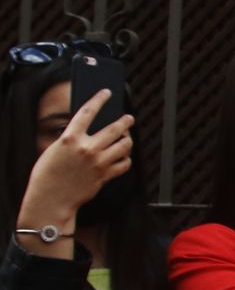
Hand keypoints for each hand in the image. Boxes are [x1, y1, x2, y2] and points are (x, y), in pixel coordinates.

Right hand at [18, 90, 133, 224]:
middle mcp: (86, 148)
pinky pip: (124, 164)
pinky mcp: (104, 176)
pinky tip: (123, 157)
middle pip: (114, 128)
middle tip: (129, 118)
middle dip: (125, 121)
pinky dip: (126, 159)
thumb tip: (90, 130)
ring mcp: (98, 162)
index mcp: (70, 138)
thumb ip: (73, 138)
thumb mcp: (55, 148)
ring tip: (127, 138)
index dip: (98, 99)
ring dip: (128, 140)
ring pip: (124, 145)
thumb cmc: (49, 173)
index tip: (107, 92)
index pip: (87, 111)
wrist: (51, 197)